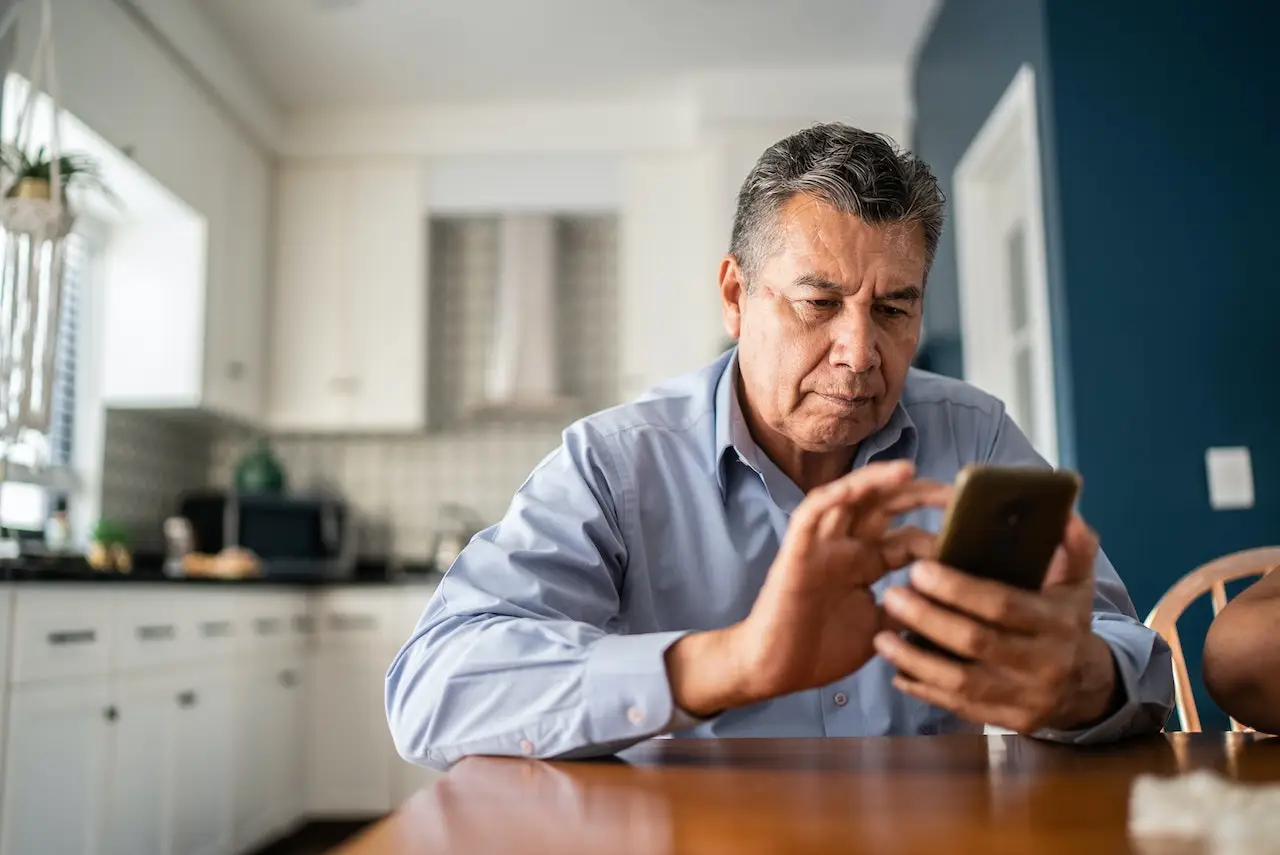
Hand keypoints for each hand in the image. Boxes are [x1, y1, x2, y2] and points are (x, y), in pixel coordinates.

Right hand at [665, 460, 948, 716]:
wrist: (775, 671)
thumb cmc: (821, 650)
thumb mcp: (880, 629)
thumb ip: (907, 609)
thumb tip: (949, 602)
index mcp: (867, 564)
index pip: (908, 536)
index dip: (939, 531)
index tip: (974, 531)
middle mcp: (848, 547)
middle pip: (885, 507)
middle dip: (919, 495)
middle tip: (955, 492)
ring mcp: (822, 546)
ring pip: (849, 499)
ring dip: (877, 482)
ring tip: (910, 472)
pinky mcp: (797, 552)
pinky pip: (811, 514)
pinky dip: (833, 497)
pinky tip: (856, 487)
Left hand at [873, 514, 1118, 732]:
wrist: (1087, 687)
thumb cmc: (1067, 623)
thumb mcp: (1078, 583)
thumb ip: (1073, 546)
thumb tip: (1065, 512)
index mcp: (1056, 623)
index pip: (1003, 605)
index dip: (959, 589)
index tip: (919, 569)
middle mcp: (1042, 662)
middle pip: (976, 642)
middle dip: (928, 618)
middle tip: (891, 595)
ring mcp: (1025, 697)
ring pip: (961, 681)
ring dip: (915, 659)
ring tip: (881, 637)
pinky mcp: (1007, 721)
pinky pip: (959, 707)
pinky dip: (924, 689)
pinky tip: (896, 672)